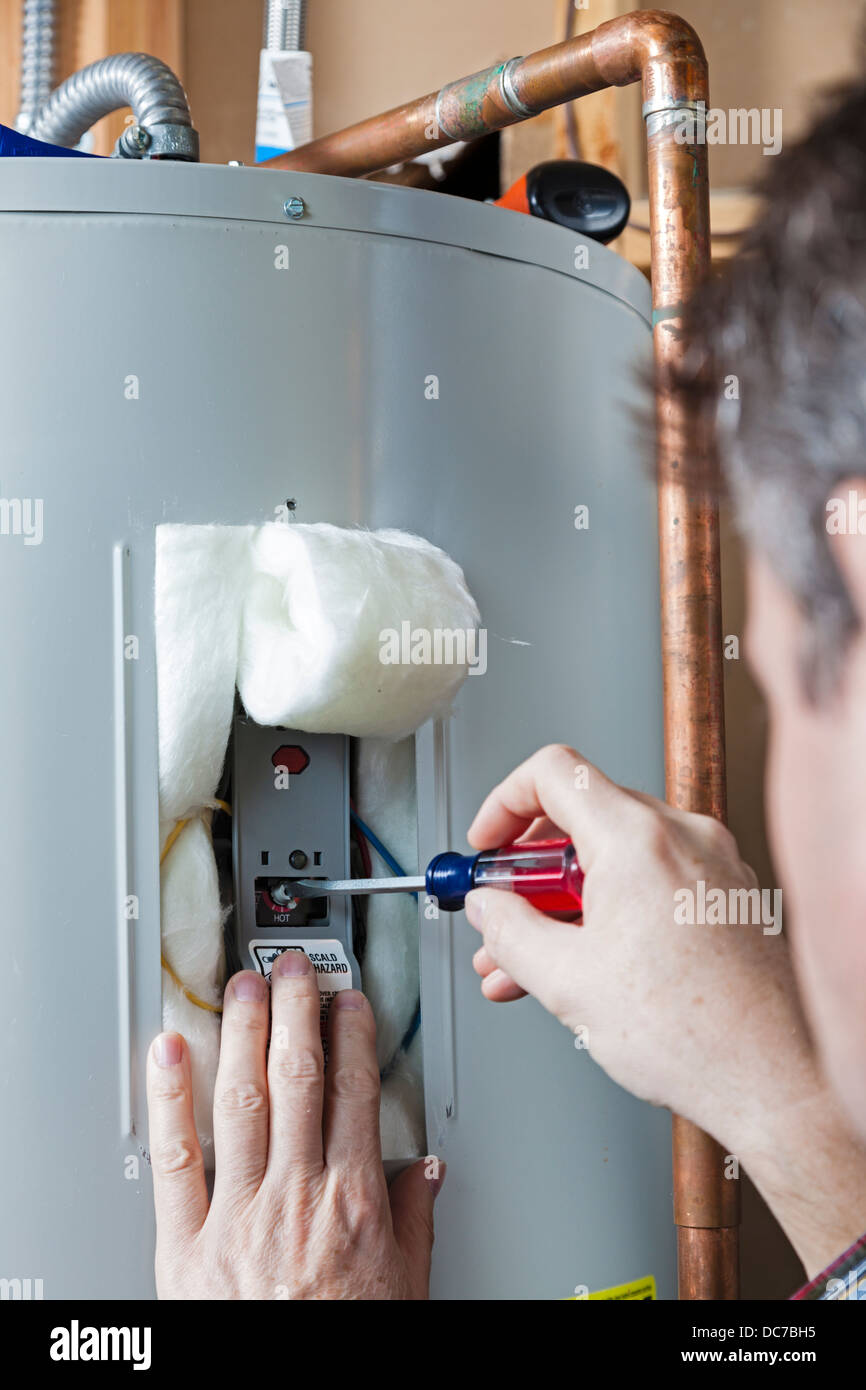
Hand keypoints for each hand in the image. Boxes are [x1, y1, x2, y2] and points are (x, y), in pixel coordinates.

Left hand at [146, 952, 441, 1298]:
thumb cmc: (346, 1347)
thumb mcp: (406, 1289)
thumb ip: (415, 1221)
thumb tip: (427, 1171)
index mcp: (353, 1202)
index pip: (355, 1093)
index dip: (352, 1035)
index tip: (348, 1001)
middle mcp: (296, 1195)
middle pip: (298, 1079)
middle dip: (296, 1011)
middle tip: (292, 968)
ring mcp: (238, 1214)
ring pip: (242, 1100)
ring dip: (242, 1032)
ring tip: (241, 986)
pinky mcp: (185, 1244)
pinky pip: (176, 1160)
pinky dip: (169, 1101)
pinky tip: (169, 1054)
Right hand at [464, 744, 865, 1275]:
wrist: (772, 1080)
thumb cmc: (692, 1035)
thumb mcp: (566, 981)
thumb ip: (509, 932)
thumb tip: (489, 909)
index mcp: (637, 839)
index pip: (553, 772)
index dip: (503, 803)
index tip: (488, 843)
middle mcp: (684, 836)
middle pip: (585, 816)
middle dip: (531, 869)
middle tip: (502, 909)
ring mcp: (715, 864)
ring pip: (619, 857)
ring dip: (567, 899)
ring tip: (531, 958)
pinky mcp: (732, 896)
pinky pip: (657, 880)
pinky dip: (614, 908)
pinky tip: (587, 963)